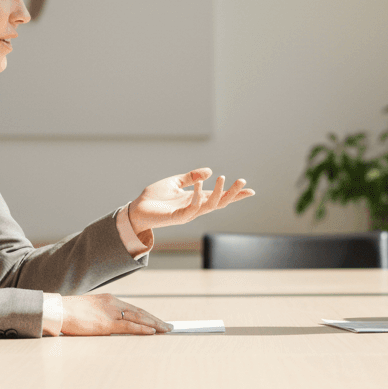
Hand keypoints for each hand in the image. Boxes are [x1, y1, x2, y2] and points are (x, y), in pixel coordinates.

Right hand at [60, 293, 170, 335]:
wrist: (58, 310)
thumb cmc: (69, 312)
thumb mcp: (89, 310)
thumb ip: (101, 314)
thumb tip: (108, 324)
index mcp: (109, 300)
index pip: (133, 308)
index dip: (147, 315)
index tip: (157, 320)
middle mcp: (113, 304)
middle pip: (140, 311)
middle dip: (155, 319)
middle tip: (168, 326)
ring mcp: (111, 313)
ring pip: (138, 318)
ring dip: (154, 324)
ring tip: (166, 329)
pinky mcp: (106, 324)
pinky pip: (129, 326)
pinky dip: (142, 329)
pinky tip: (152, 332)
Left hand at [128, 168, 253, 235]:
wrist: (137, 209)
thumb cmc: (154, 198)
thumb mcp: (175, 182)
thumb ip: (191, 177)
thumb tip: (209, 171)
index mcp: (196, 199)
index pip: (220, 197)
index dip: (235, 195)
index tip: (251, 191)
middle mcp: (195, 208)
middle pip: (220, 203)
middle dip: (233, 194)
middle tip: (243, 181)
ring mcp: (188, 213)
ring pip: (210, 206)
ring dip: (219, 193)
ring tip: (224, 178)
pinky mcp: (178, 217)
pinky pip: (193, 207)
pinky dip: (198, 195)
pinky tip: (200, 184)